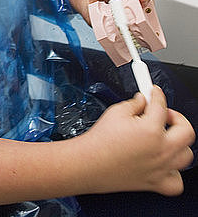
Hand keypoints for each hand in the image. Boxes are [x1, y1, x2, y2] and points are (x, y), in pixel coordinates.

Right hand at [79, 86, 194, 195]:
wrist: (88, 164)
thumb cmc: (100, 140)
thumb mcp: (116, 111)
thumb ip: (135, 103)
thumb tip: (143, 100)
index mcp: (151, 129)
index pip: (161, 105)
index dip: (157, 94)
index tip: (154, 91)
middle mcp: (160, 150)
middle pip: (186, 130)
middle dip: (177, 117)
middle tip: (164, 113)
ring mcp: (160, 168)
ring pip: (186, 155)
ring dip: (179, 143)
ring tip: (166, 137)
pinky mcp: (155, 183)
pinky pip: (177, 181)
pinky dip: (174, 172)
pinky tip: (165, 163)